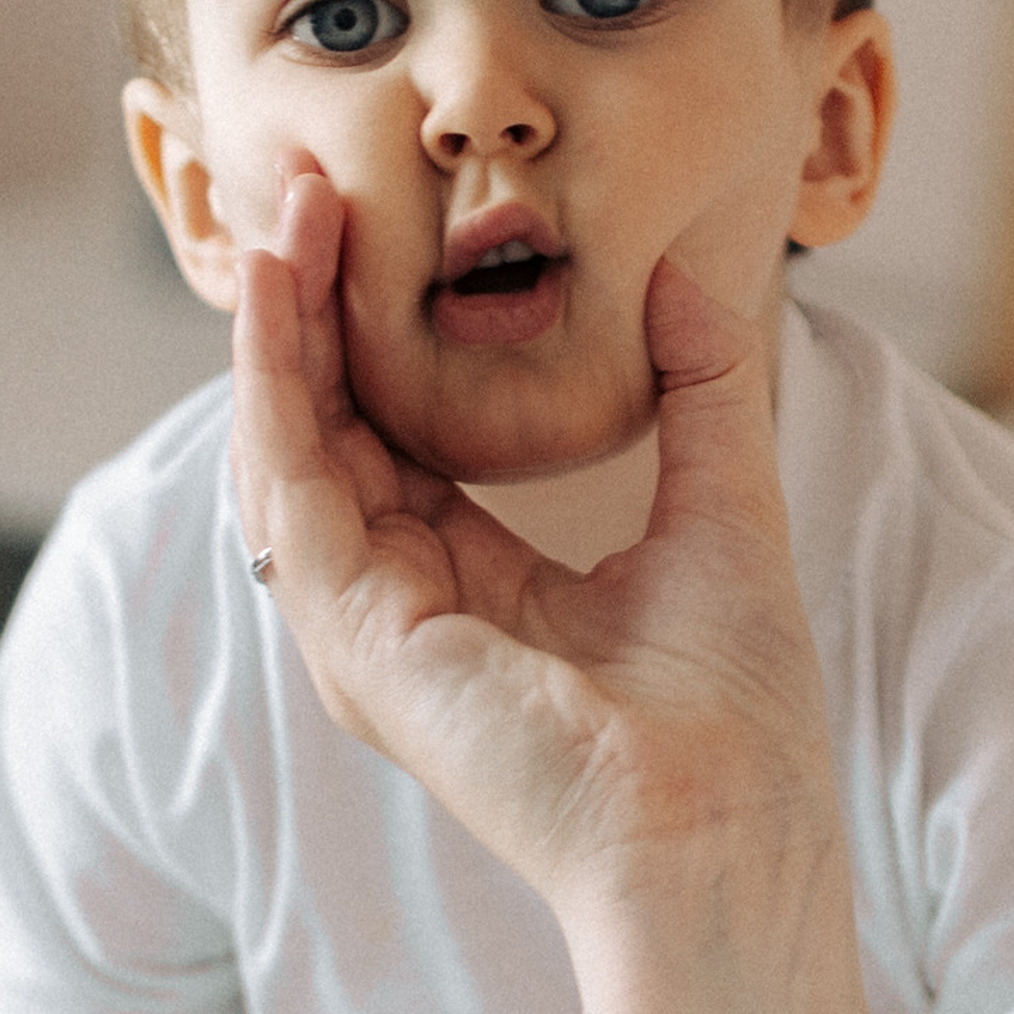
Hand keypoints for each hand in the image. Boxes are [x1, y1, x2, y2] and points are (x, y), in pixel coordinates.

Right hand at [230, 172, 836, 918]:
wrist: (728, 836)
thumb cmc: (737, 720)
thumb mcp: (726, 509)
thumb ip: (701, 389)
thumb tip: (684, 274)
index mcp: (475, 588)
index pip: (394, 432)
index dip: (377, 325)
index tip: (378, 219)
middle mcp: (404, 610)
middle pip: (326, 427)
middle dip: (310, 301)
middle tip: (309, 177)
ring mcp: (370, 632)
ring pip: (289, 444)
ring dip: (279, 322)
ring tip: (291, 204)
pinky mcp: (360, 642)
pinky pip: (292, 485)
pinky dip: (276, 380)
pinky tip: (287, 288)